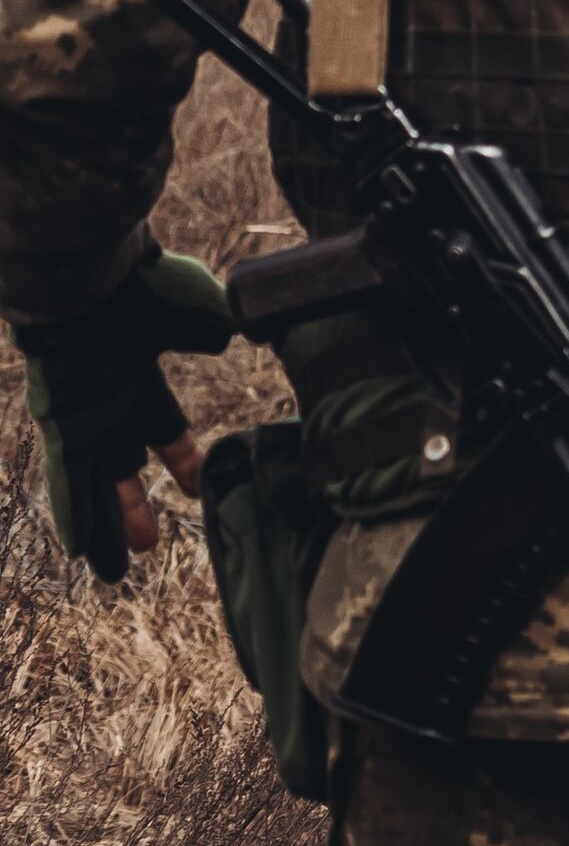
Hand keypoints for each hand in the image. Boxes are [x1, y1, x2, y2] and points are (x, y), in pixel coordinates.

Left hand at [16, 250, 234, 581]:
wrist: (87, 273)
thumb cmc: (143, 282)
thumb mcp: (193, 308)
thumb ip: (208, 328)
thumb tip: (230, 332)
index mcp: (137, 373)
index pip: (160, 428)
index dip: (180, 459)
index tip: (196, 487)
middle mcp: (106, 401)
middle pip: (120, 468)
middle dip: (132, 508)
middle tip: (146, 546)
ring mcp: (81, 416)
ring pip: (94, 484)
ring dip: (104, 526)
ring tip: (111, 572)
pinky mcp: (60, 425)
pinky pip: (67, 480)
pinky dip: (75, 514)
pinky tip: (80, 549)